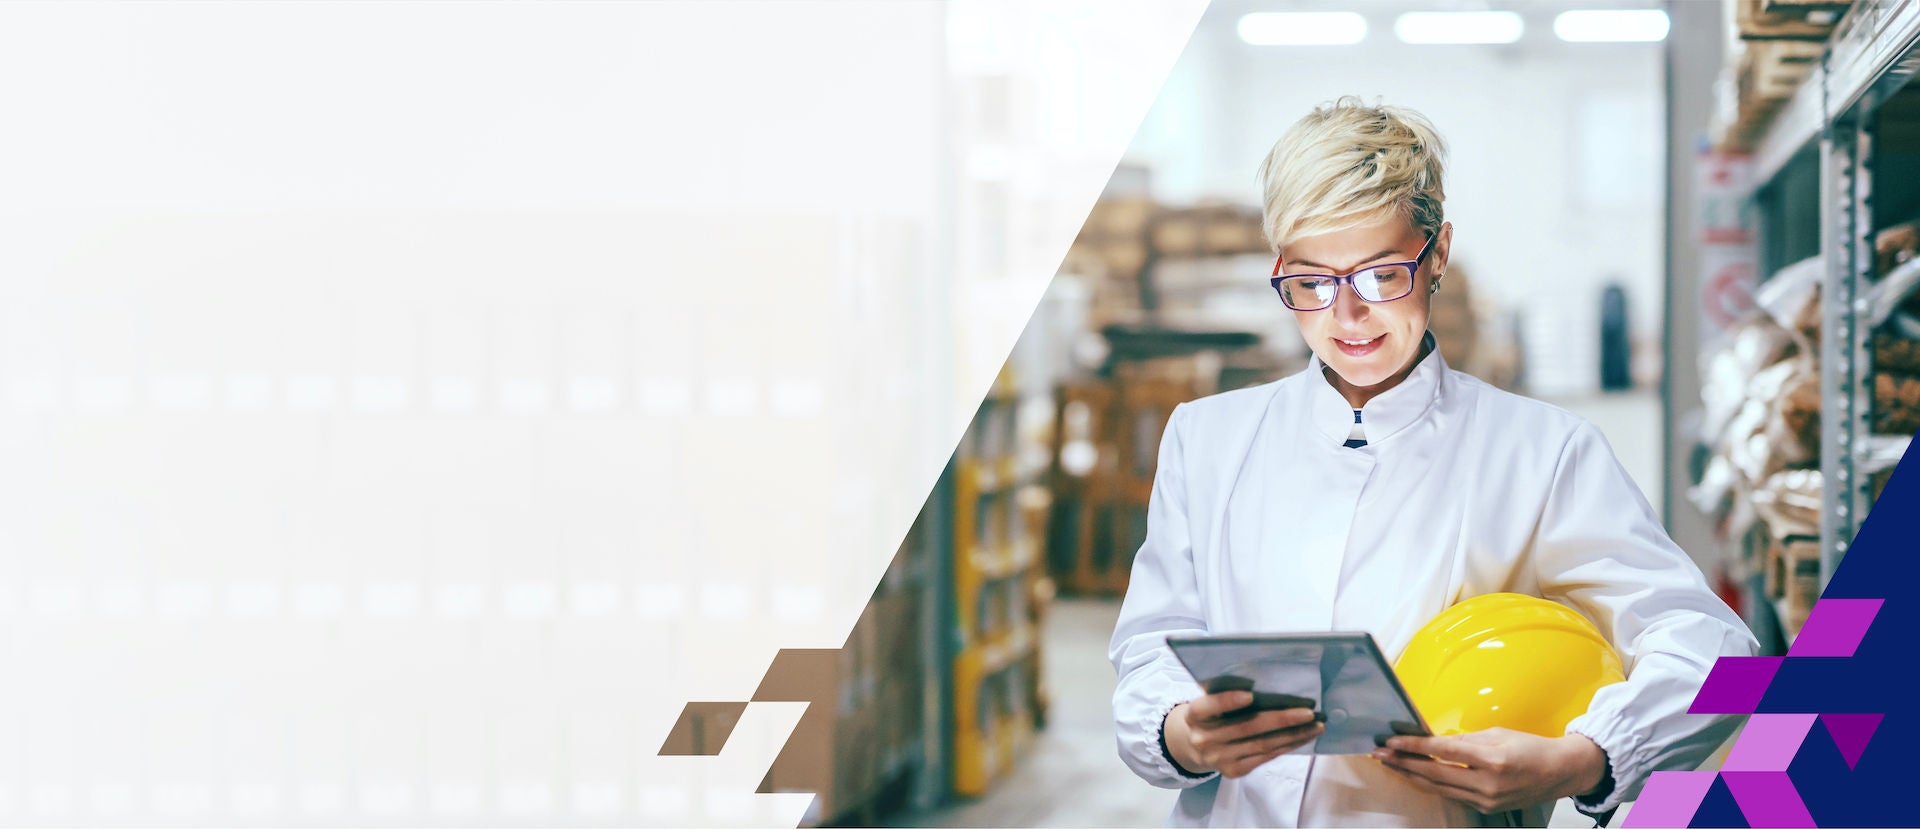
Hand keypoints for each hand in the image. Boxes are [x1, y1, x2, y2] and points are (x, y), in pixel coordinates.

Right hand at [1164, 691, 1324, 777]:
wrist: (1193, 746)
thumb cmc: (1210, 714)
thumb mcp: (1207, 700)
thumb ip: (1224, 690)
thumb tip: (1263, 677)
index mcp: (1194, 715)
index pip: (1208, 706)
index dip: (1227, 701)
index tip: (1249, 693)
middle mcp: (1204, 739)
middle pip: (1246, 728)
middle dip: (1280, 719)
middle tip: (1307, 712)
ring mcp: (1219, 758)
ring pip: (1262, 745)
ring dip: (1292, 735)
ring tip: (1315, 725)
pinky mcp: (1234, 770)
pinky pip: (1265, 757)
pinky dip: (1287, 746)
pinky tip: (1302, 737)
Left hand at [1372, 729, 1606, 813]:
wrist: (1560, 772)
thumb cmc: (1530, 747)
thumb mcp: (1496, 734)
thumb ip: (1464, 740)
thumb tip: (1434, 742)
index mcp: (1492, 759)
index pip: (1442, 751)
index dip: (1414, 746)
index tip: (1391, 740)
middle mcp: (1488, 783)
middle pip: (1434, 774)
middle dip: (1402, 763)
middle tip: (1379, 754)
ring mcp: (1486, 800)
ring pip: (1439, 788)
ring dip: (1411, 776)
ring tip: (1390, 764)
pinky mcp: (1486, 808)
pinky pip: (1451, 795)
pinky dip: (1431, 785)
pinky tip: (1416, 776)